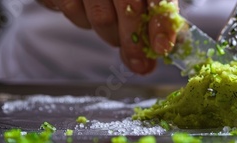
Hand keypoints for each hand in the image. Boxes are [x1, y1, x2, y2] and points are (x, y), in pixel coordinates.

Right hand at [37, 0, 179, 74]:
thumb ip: (149, 24)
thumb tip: (149, 61)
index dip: (161, 23)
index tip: (161, 48)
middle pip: (129, 9)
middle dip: (135, 43)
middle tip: (139, 63)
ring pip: (102, 17)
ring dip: (111, 35)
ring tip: (114, 33)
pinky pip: (74, 12)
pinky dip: (84, 22)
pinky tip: (89, 15)